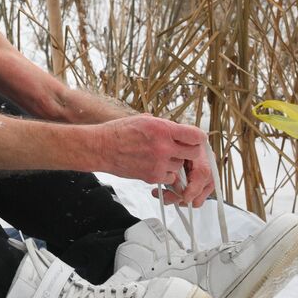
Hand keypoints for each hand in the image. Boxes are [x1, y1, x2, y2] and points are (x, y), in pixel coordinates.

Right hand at [96, 115, 211, 206]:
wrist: (101, 148)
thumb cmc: (119, 132)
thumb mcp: (144, 120)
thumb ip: (164, 125)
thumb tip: (178, 130)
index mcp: (163, 129)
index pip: (196, 136)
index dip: (197, 138)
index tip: (193, 140)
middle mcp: (163, 146)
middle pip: (193, 153)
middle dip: (188, 152)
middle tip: (180, 150)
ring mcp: (159, 163)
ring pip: (180, 166)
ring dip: (174, 162)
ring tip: (158, 157)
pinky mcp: (152, 176)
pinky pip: (169, 177)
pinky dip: (164, 173)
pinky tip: (152, 166)